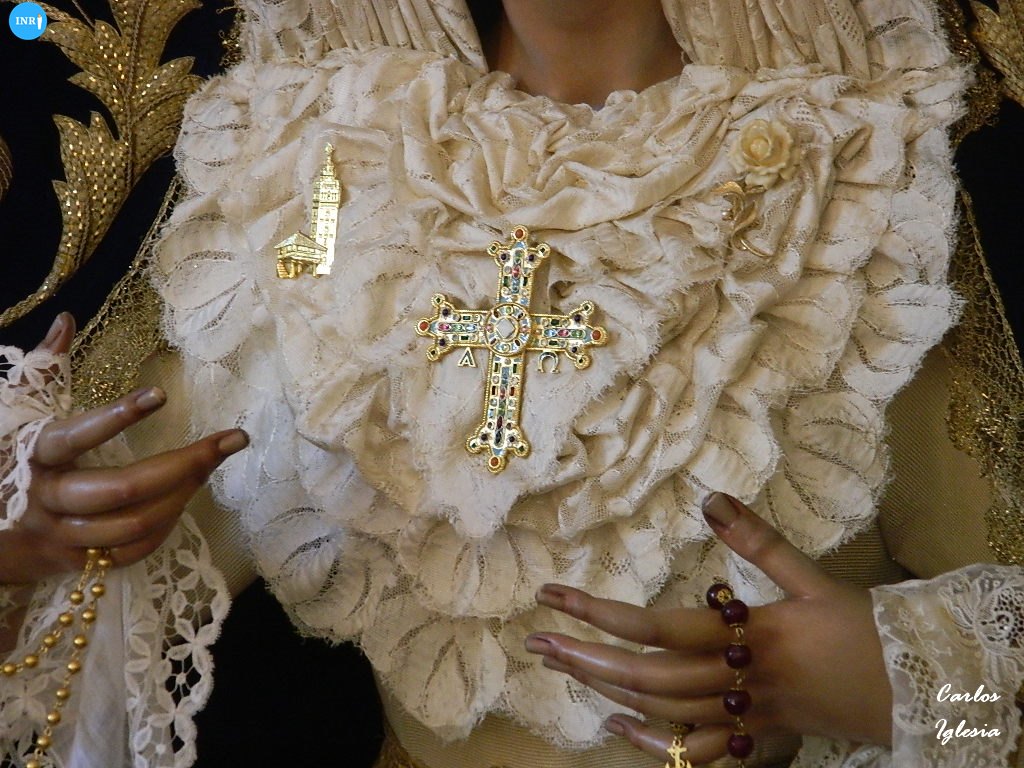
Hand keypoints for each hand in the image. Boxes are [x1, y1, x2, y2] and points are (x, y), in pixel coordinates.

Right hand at [0, 313, 248, 583]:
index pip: (77, 435)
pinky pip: (132, 550)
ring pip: (135, 523)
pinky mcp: (77, 560)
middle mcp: (48, 497)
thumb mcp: (17, 409)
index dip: (119, 416)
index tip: (162, 395)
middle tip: (229, 441)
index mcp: (35, 453)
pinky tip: (184, 499)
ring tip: (212, 466)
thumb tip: (67, 320)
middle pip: (124, 489)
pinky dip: (165, 526)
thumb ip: (45, 366)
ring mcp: (63, 534)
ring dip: (182, 495)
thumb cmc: (8, 456)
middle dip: (185, 464)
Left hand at [525, 492, 892, 763]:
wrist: (915, 690)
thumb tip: (708, 496)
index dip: (600, 611)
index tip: (554, 595)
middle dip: (586, 658)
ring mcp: (745, 716)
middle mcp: (737, 680)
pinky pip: (697, 751)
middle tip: (537, 641)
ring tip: (565, 668)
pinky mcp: (757, 737)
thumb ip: (757, 539)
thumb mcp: (813, 575)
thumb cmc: (864, 629)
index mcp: (749, 635)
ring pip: (663, 712)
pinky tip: (618, 726)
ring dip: (607, 692)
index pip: (657, 626)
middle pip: (646, 677)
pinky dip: (654, 742)